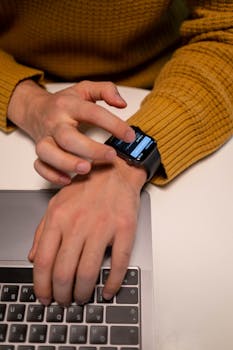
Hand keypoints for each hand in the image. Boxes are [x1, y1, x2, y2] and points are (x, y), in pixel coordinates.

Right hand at [7, 80, 134, 184]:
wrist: (36, 109)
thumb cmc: (64, 103)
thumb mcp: (85, 89)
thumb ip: (106, 90)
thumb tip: (121, 103)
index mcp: (68, 105)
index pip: (93, 113)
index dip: (113, 124)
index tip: (129, 136)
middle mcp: (55, 122)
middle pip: (68, 137)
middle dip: (90, 149)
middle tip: (111, 156)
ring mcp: (45, 138)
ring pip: (48, 152)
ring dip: (67, 163)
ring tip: (86, 168)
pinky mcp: (39, 151)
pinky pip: (39, 165)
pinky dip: (52, 174)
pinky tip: (68, 180)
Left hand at [28, 157, 146, 305]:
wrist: (115, 172)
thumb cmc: (86, 188)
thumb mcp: (56, 204)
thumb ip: (42, 231)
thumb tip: (35, 258)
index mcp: (59, 218)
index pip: (44, 262)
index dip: (42, 286)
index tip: (45, 297)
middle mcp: (78, 224)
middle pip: (64, 272)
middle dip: (62, 295)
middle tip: (65, 301)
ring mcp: (102, 227)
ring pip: (88, 272)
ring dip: (83, 293)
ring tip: (82, 297)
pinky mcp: (124, 230)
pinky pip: (118, 264)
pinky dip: (112, 284)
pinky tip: (108, 291)